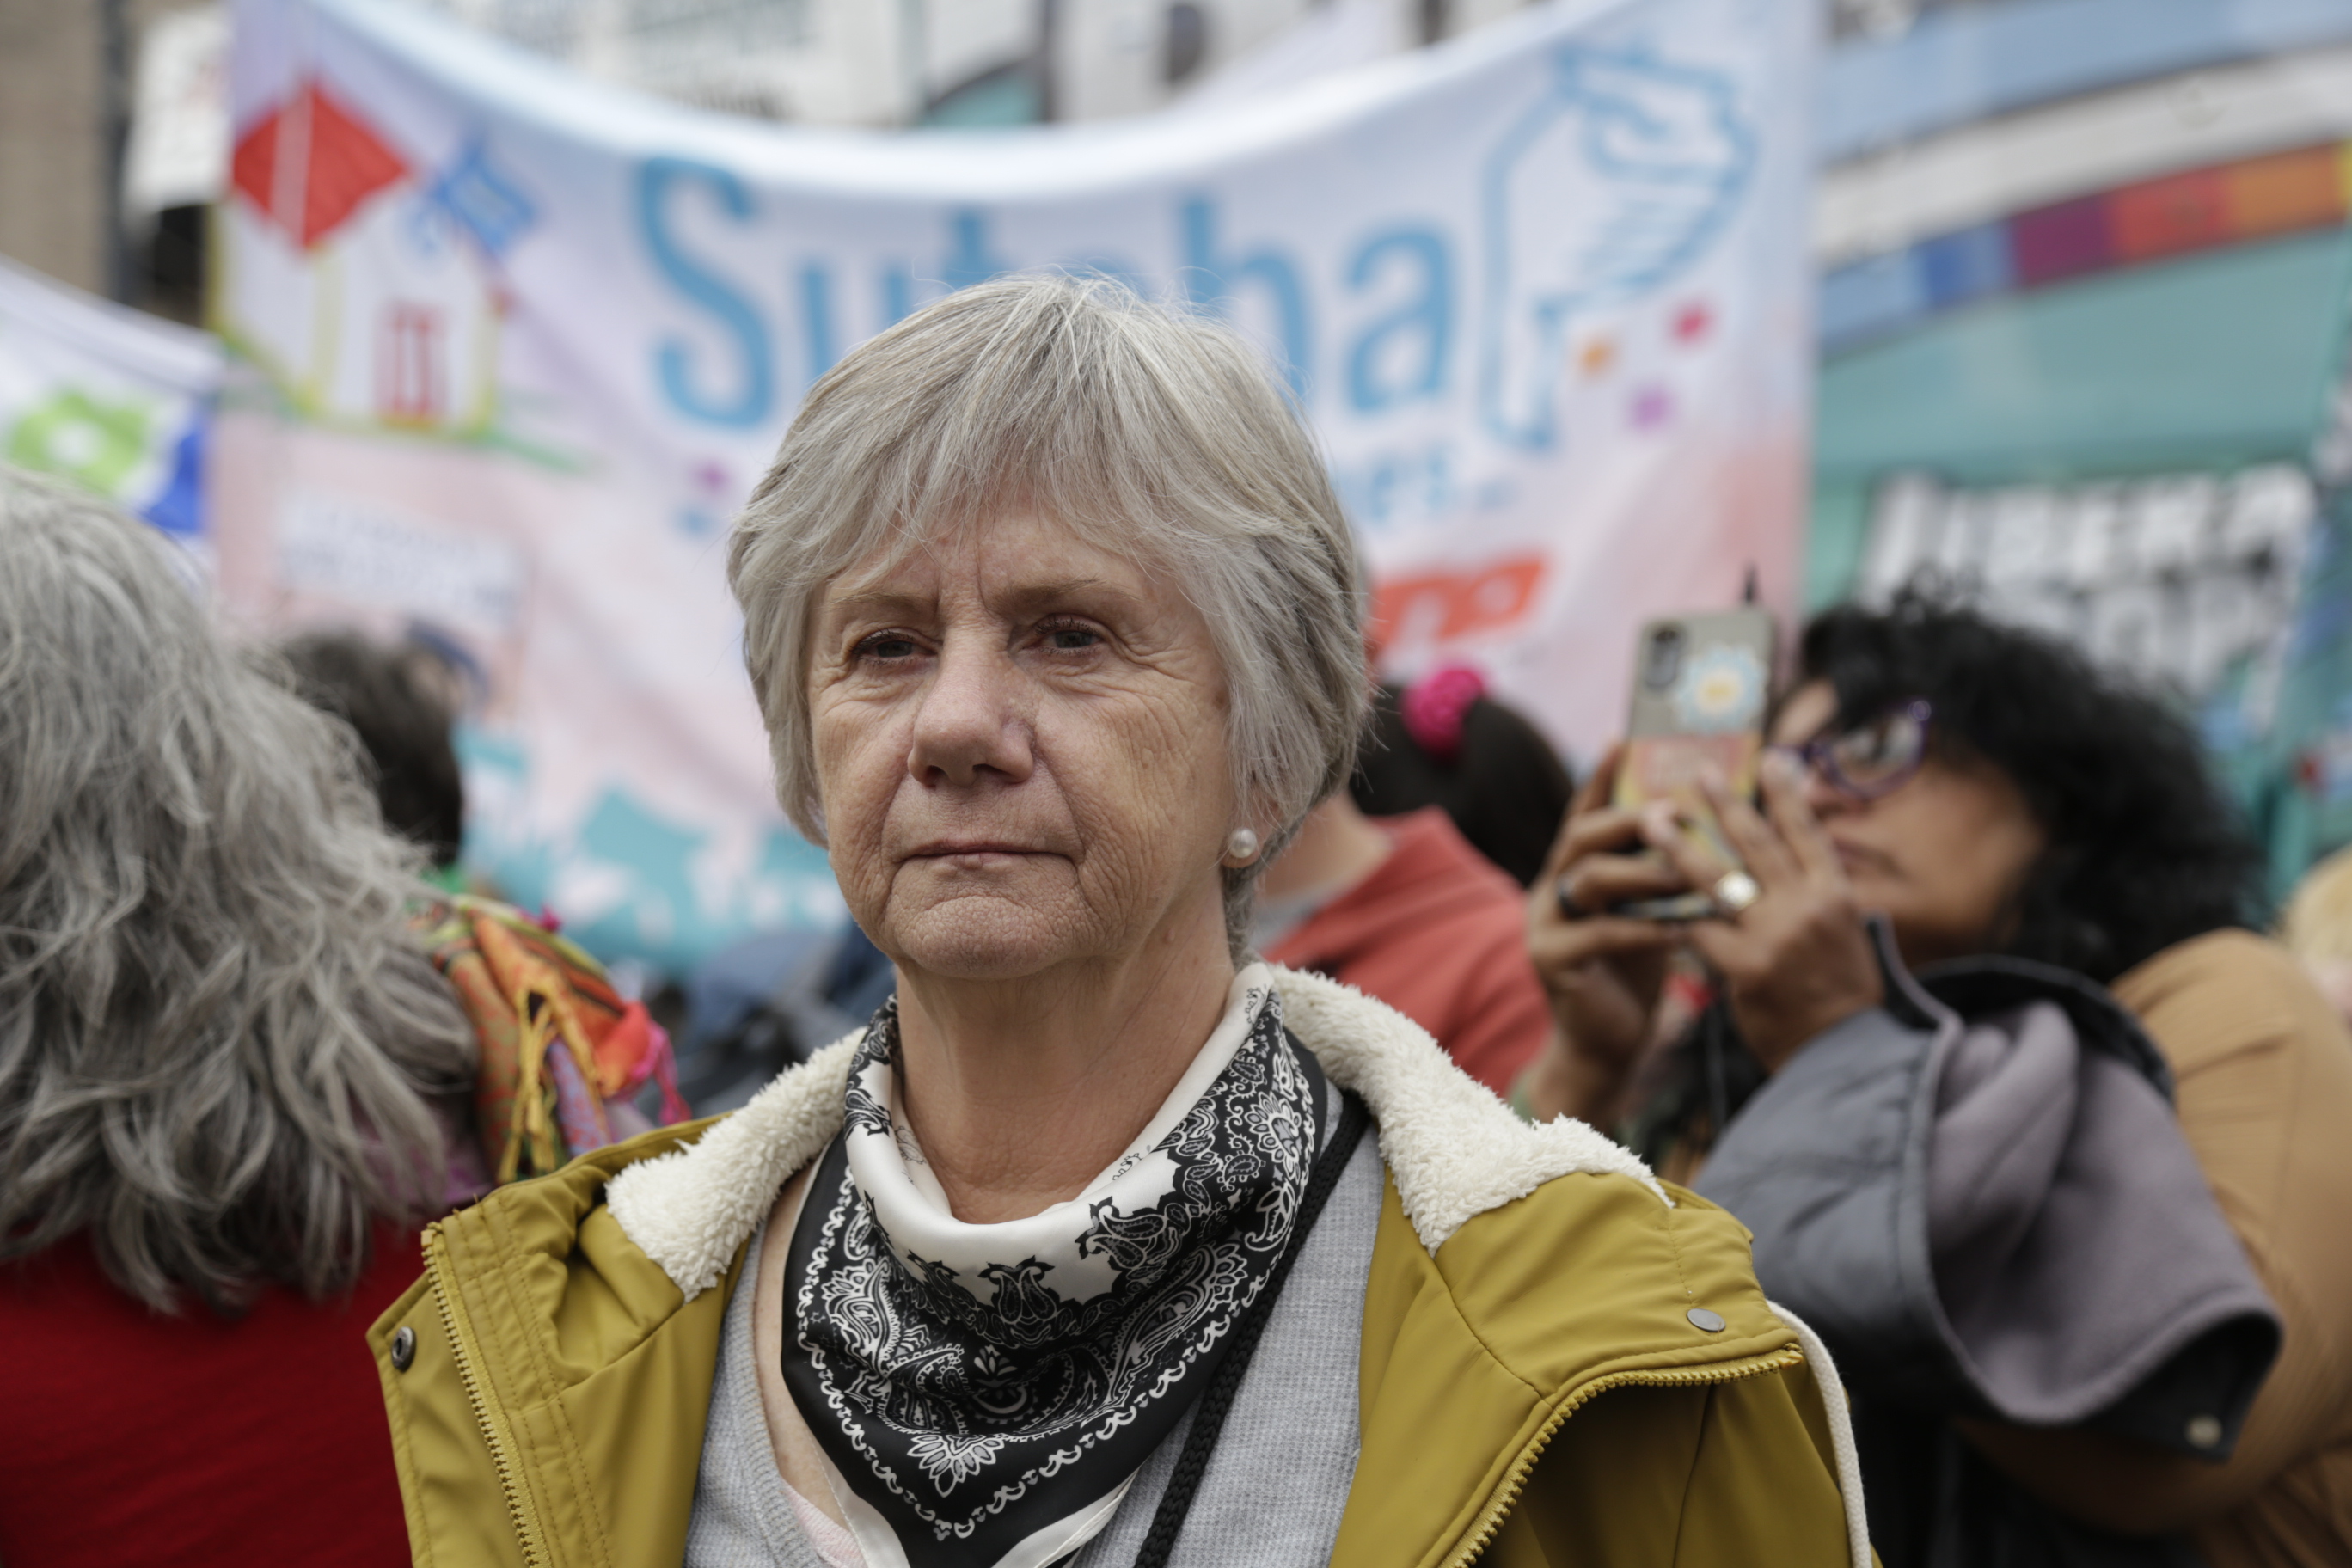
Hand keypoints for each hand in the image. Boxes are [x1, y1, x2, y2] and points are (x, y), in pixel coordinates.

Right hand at [1522, 746, 1685, 1118]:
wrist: (1606, 1042)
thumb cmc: (1635, 968)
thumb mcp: (1648, 908)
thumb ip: (1658, 869)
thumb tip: (1704, 820)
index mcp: (1571, 869)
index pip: (1586, 811)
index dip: (1603, 776)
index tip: (1626, 738)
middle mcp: (1550, 887)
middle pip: (1583, 835)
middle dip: (1631, 818)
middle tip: (1677, 809)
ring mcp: (1545, 923)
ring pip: (1589, 878)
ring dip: (1643, 870)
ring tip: (1686, 870)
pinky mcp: (1552, 960)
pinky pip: (1600, 934)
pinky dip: (1645, 928)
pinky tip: (1683, 929)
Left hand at [1640, 751, 1883, 1070]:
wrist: (1844, 1056)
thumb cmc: (1840, 996)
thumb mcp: (1844, 936)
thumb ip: (1815, 897)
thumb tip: (1793, 855)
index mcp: (1836, 895)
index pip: (1807, 833)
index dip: (1786, 795)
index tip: (1770, 760)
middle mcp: (1809, 908)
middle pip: (1758, 843)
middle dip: (1724, 803)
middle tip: (1698, 771)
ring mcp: (1777, 936)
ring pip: (1719, 879)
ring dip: (1681, 845)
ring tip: (1652, 819)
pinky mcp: (1746, 967)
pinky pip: (1698, 929)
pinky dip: (1671, 911)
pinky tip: (1642, 894)